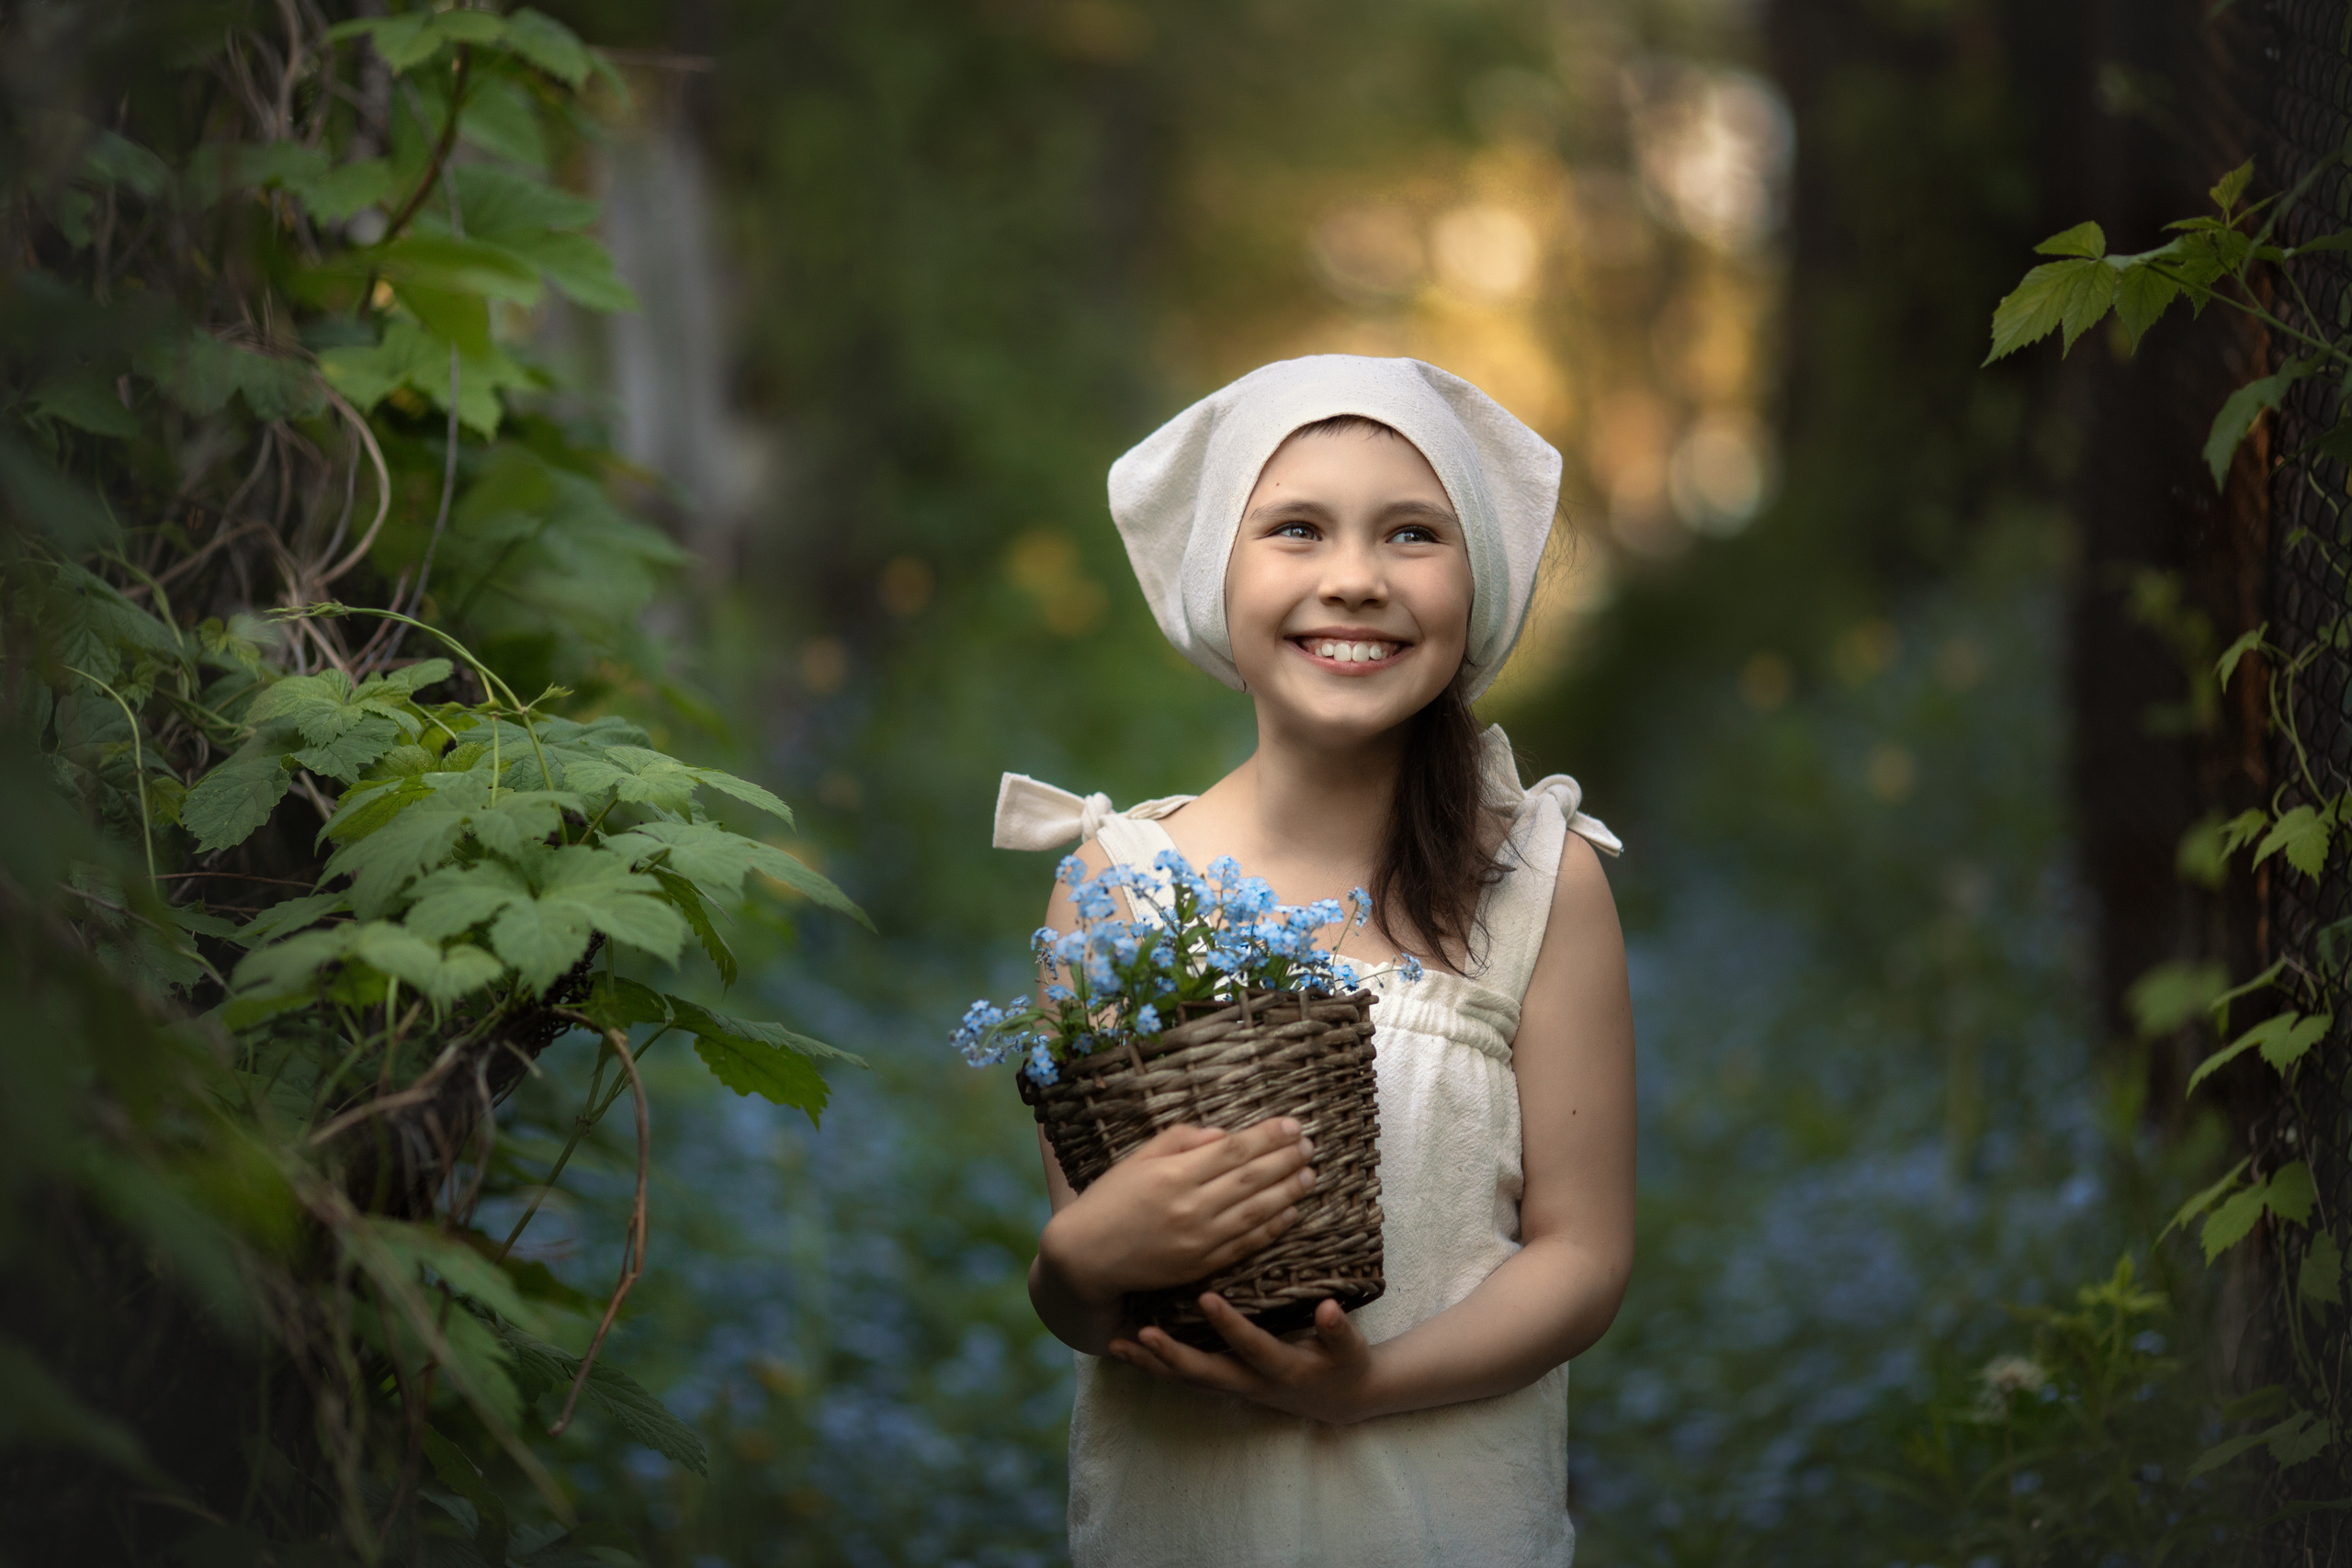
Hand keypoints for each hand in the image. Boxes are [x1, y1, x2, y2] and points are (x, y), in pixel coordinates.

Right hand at [1037, 1119, 1317, 1305]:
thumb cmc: (1109, 1199)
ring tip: (1310, 1175)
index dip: (1268, 1136)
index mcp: (1173, 1175)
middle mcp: (1190, 1208)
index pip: (1233, 1150)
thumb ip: (1181, 1139)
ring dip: (1288, 1192)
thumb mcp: (1138, 1158)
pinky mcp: (1201, 1266)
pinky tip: (1291, 1212)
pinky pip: (1246, 1245)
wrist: (1086, 1257)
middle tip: (1310, 1146)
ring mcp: (1198, 1241)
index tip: (1293, 1125)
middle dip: (1286, 1160)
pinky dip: (1272, 1228)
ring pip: (1256, 1213)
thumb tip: (1224, 1134)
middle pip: (1251, 1179)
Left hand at [1109, 1295, 1379, 1424]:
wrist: (1341, 1400)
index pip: (1253, 1347)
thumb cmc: (1346, 1366)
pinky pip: (1183, 1376)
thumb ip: (1338, 1331)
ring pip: (1185, 1379)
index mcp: (1283, 1370)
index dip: (1231, 1326)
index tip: (1206, 1297)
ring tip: (1116, 1345)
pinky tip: (1127, 1349)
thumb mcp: (1350, 1350)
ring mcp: (1234, 1386)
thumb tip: (1326, 1309)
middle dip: (1172, 1356)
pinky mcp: (1224, 1382)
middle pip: (1204, 1374)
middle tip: (1142, 1334)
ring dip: (1151, 1363)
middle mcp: (1251, 1384)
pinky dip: (1154, 1364)